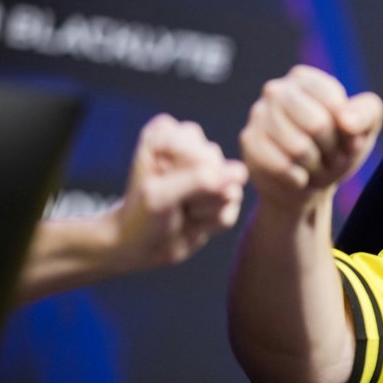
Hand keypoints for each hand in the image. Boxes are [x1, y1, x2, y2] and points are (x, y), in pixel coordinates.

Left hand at [110, 113, 248, 271]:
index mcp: (166, 134)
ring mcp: (212, 169)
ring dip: (203, 209)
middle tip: (172, 200)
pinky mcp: (225, 192)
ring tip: (182, 211)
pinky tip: (193, 220)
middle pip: (215, 167)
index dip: (182, 173)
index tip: (159, 182)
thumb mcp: (159, 196)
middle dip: (194, 192)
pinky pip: (231, 209)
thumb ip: (199, 180)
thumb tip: (241, 173)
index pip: (196, 150)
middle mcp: (191, 145)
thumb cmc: (141, 217)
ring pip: (229, 188)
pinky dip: (210, 223)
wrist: (142, 248)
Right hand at [239, 65, 382, 208]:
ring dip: (316, 167)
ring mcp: (258, 115)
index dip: (349, 133)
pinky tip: (299, 177)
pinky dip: (298, 179)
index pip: (336, 105)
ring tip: (315, 166)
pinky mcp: (249, 143)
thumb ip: (365, 114)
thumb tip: (346, 120)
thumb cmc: (338, 149)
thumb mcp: (363, 129)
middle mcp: (277, 90)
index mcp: (305, 79)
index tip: (347, 140)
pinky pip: (281, 166)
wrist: (308, 184)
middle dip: (332, 151)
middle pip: (317, 124)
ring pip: (299, 148)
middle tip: (332, 158)